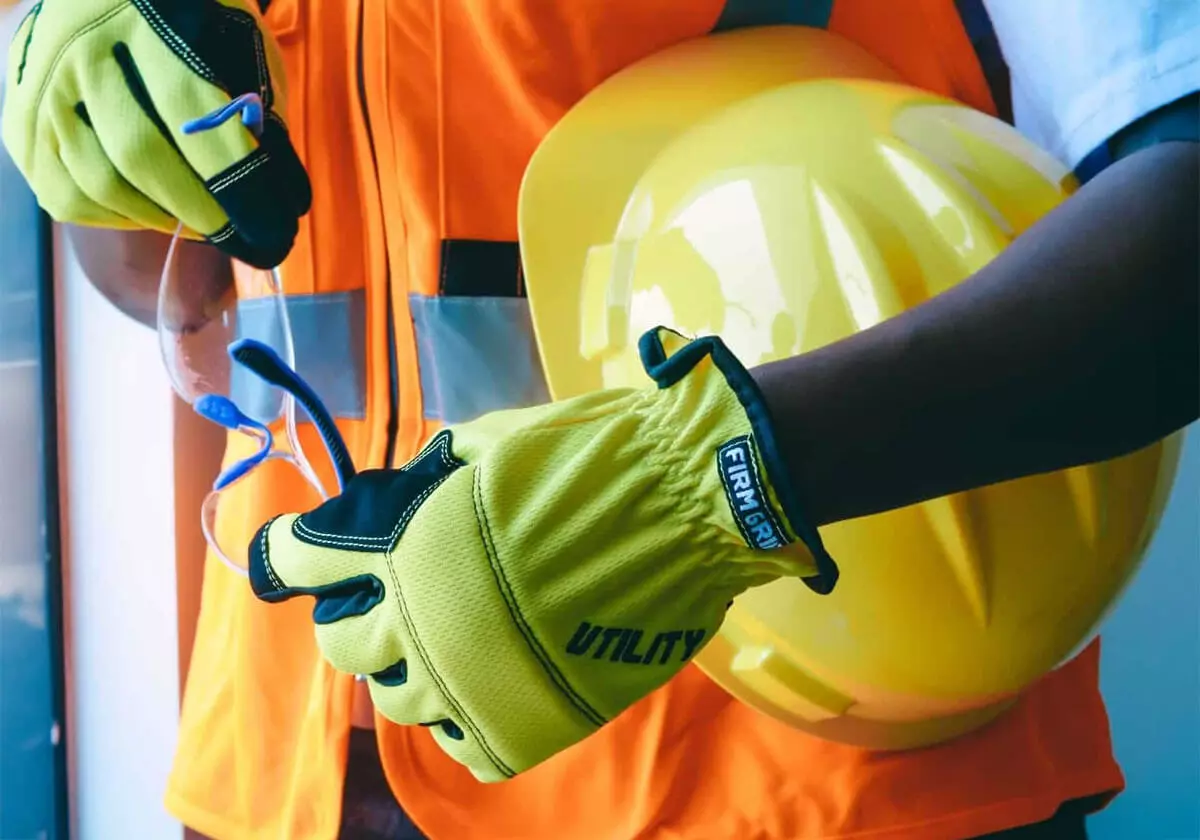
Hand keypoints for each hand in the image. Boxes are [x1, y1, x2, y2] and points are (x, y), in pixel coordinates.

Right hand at [2, 0, 309, 267]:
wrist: (111, 1)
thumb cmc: (192, 28)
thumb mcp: (238, 48)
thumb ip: (255, 113)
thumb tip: (277, 196)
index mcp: (152, 22)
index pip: (198, 121)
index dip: (242, 187)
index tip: (277, 230)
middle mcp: (83, 48)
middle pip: (140, 155)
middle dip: (204, 214)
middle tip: (243, 239)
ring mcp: (42, 86)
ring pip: (99, 183)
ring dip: (163, 219)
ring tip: (203, 225)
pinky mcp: (22, 122)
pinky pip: (66, 195)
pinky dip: (119, 218)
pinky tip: (155, 213)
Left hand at [247, 327, 837, 781]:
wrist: (686, 507)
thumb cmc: (594, 460)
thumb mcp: (497, 441)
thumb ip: (436, 473)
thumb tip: (404, 489)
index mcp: (406, 548)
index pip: (305, 560)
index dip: (288, 554)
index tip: (289, 556)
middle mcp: (420, 624)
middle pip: (341, 645)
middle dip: (348, 618)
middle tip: (380, 600)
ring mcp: (468, 685)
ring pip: (396, 701)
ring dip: (406, 668)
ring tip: (444, 640)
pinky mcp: (522, 727)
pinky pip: (462, 745)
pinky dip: (461, 718)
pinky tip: (483, 685)